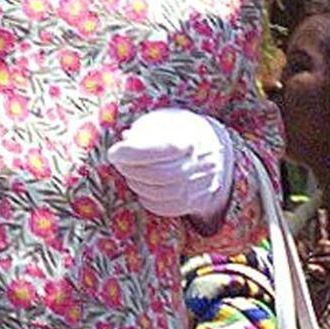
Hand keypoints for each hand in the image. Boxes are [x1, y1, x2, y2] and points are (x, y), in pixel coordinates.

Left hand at [107, 108, 234, 220]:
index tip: (114, 151)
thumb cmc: (181, 132)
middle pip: (161, 175)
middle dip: (132, 170)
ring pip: (161, 193)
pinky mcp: (196, 202)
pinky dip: (147, 198)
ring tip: (129, 172)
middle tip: (119, 162)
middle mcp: (202, 164)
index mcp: (195, 138)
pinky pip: (165, 207)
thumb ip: (146, 129)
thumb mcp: (166, 121)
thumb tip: (127, 139)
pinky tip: (141, 186)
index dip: (134, 153)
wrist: (215, 149)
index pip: (164, 149)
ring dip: (137, 184)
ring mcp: (201, 185)